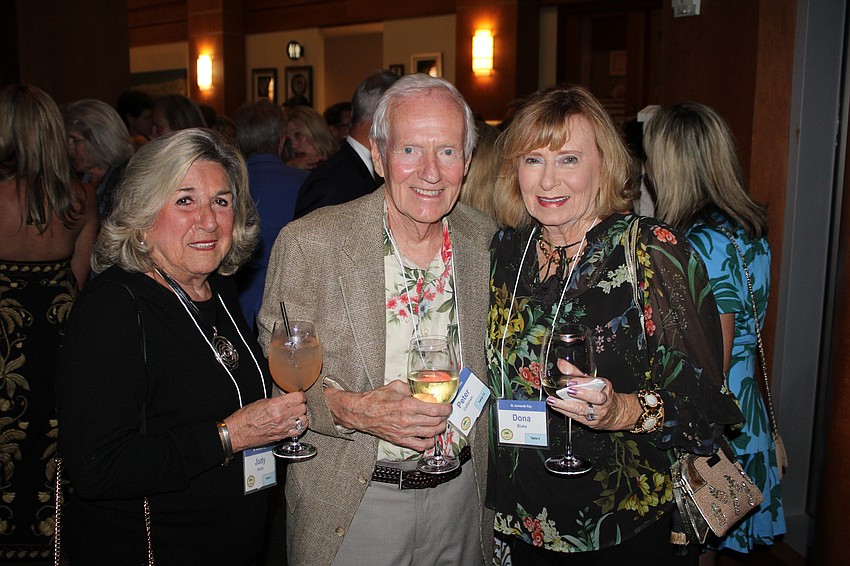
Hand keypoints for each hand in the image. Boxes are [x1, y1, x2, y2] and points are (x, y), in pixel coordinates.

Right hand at [224, 392, 308, 452]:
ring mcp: (283, 427)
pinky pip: (299, 431)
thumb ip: (277, 400)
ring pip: (304, 419)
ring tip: (296, 413)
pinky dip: (300, 426)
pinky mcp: (282, 436)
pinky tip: (297, 423)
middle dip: (300, 404)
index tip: (298, 396)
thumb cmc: (244, 418)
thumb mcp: (261, 402)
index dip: (299, 395)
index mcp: (276, 405)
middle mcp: (282, 416)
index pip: (299, 397)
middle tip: (296, 404)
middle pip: (303, 408)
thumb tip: (286, 398)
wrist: (237, 433)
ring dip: (301, 415)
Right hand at [324, 380, 450, 451]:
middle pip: (436, 422)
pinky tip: (431, 437)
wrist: (361, 413)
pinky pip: (420, 445)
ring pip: (431, 434)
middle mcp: (407, 420)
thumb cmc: (375, 400)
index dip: (446, 408)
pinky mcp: (400, 440)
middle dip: (445, 417)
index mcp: (407, 405)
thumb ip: (411, 388)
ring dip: (440, 428)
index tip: (448, 406)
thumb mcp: (395, 386)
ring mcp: (404, 432)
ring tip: (441, 423)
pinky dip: (429, 442)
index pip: (435, 409)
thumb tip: (423, 389)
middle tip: (446, 413)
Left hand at [545, 360, 640, 429]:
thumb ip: (575, 372)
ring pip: (583, 409)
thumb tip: (561, 364)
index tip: (571, 381)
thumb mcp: (591, 380)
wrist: (614, 412)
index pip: (594, 383)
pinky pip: (577, 417)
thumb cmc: (600, 393)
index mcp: (604, 386)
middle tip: (568, 390)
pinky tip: (556, 407)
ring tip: (553, 401)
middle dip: (581, 394)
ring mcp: (598, 412)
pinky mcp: (592, 422)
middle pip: (595, 398)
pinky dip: (565, 412)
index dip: (582, 382)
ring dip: (566, 405)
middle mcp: (603, 399)